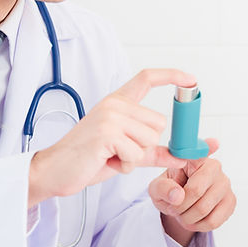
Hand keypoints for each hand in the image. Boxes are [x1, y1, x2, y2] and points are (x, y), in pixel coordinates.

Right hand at [27, 69, 194, 207]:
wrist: (56, 171)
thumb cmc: (90, 159)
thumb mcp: (129, 152)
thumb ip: (157, 152)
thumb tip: (185, 156)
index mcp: (118, 102)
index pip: (147, 78)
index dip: (171, 76)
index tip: (191, 80)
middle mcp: (115, 104)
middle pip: (159, 124)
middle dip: (145, 145)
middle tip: (119, 151)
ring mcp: (111, 117)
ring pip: (150, 140)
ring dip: (134, 157)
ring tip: (111, 156)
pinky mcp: (107, 133)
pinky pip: (136, 154)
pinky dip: (125, 165)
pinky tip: (106, 160)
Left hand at [148, 138, 235, 246]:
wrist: (181, 205)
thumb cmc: (170, 190)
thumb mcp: (157, 188)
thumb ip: (162, 188)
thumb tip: (177, 195)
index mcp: (195, 158)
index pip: (202, 153)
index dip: (209, 146)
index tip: (214, 143)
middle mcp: (215, 167)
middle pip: (196, 191)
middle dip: (179, 206)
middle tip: (174, 208)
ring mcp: (226, 184)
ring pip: (203, 210)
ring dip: (187, 219)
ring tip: (183, 214)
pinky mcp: (231, 201)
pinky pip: (213, 221)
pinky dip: (199, 226)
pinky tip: (195, 219)